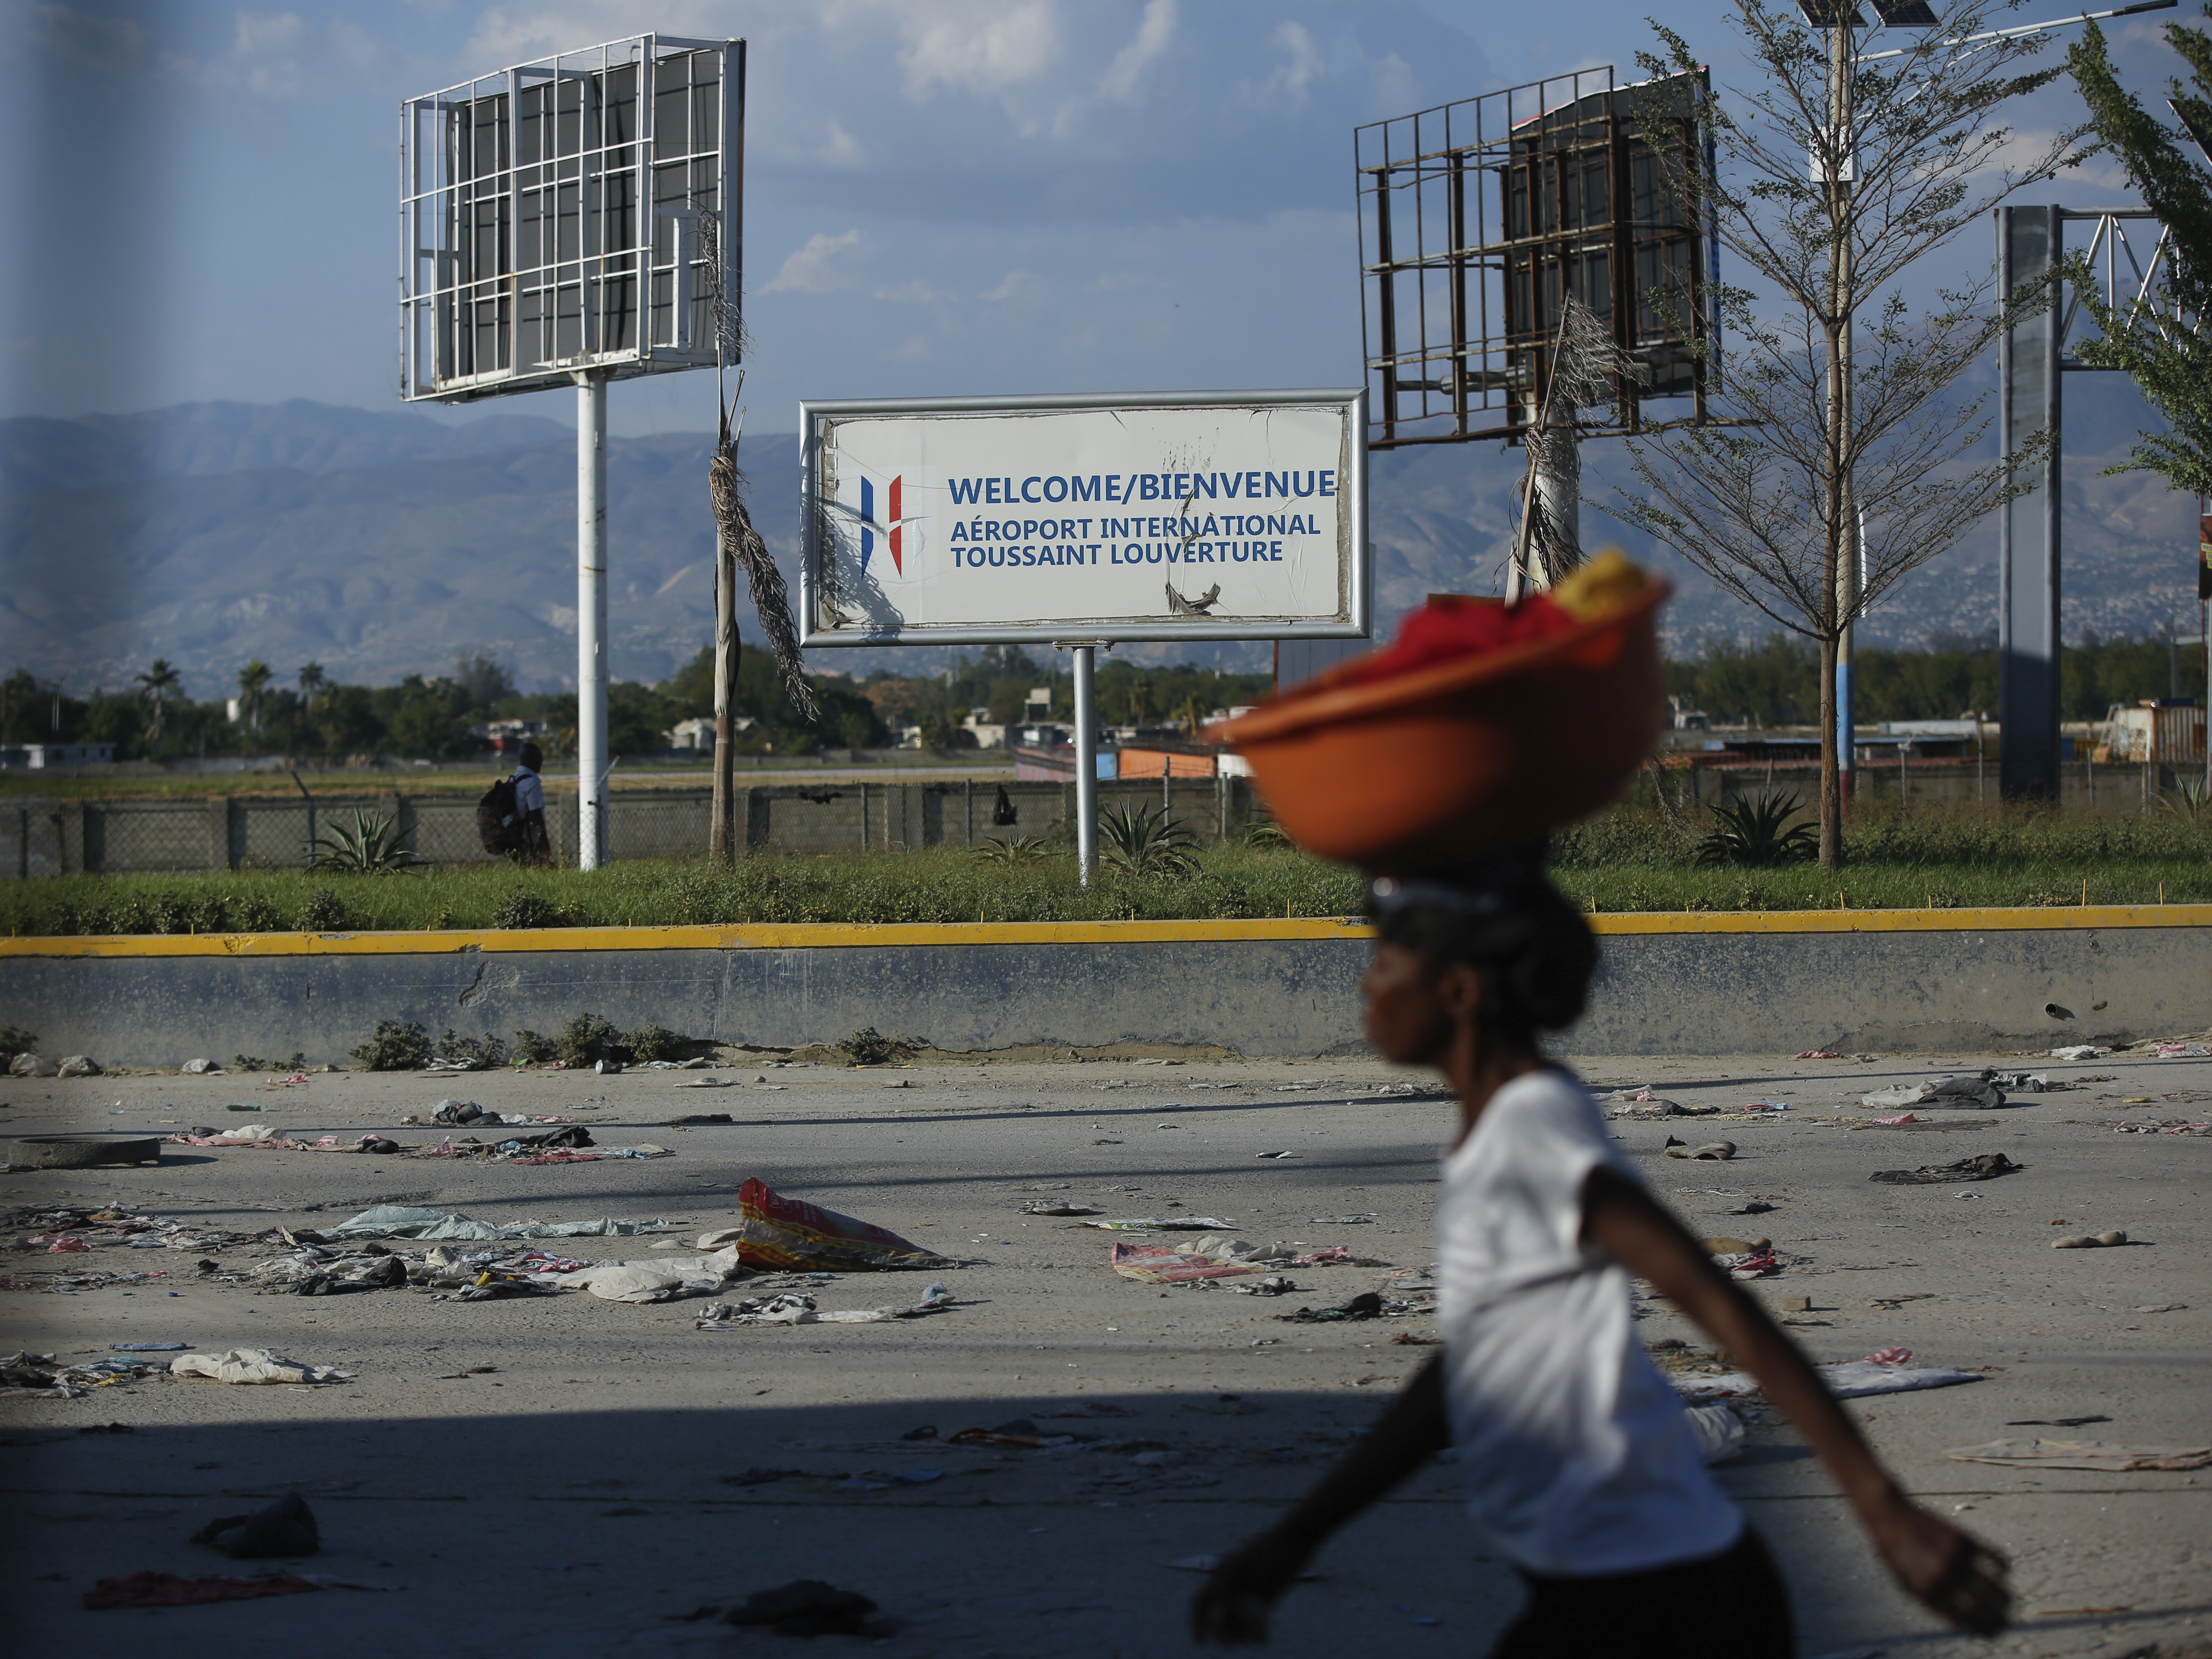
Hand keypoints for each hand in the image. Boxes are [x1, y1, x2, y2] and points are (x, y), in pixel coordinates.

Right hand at [1189, 1530, 1310, 1646]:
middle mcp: (1233, 1585)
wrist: (1296, 1539)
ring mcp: (1250, 1592)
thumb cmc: (1269, 1550)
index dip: (1196, 1622)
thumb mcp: (1243, 1568)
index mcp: (1222, 1575)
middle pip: (1219, 1616)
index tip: (1200, 1642)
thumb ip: (1226, 1590)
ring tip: (1251, 1639)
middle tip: (1231, 1643)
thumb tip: (1214, 1615)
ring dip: (1240, 1634)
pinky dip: (1257, 1631)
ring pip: (1238, 1621)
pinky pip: (1257, 1620)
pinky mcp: (1267, 1598)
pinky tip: (1263, 1638)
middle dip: (1221, 1632)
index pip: (1201, 1601)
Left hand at [1864, 1490, 2011, 1634]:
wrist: (1890, 1515)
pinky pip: (1996, 1559)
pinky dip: (2003, 1567)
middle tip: (2006, 1620)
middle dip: (2000, 1618)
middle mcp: (1944, 1576)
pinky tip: (2001, 1572)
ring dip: (2006, 1597)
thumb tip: (1965, 1625)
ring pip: (1996, 1587)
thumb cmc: (1897, 1554)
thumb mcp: (1908, 1585)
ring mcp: (1956, 1557)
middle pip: (1986, 1608)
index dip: (1984, 1630)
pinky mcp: (1963, 1538)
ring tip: (2007, 1600)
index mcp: (1928, 1593)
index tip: (1992, 1631)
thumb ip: (1935, 1605)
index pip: (1968, 1621)